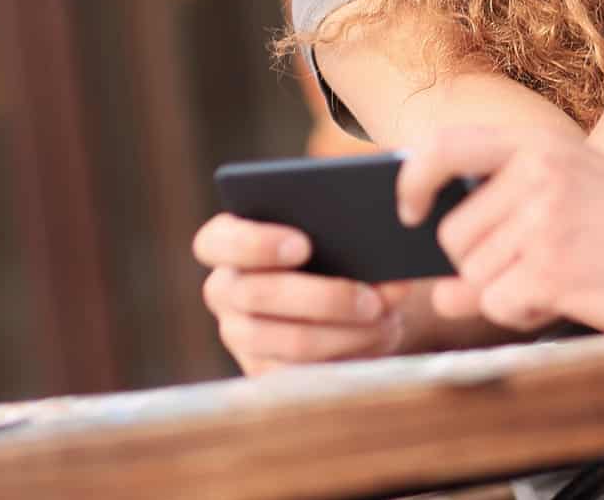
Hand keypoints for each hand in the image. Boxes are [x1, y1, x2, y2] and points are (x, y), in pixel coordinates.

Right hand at [193, 212, 411, 374]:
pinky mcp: (265, 370)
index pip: (218, 242)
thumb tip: (381, 252)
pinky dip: (349, 355)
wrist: (354, 289)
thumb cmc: (337, 245)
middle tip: (373, 301)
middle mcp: (225, 289)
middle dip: (324, 299)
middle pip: (259, 296)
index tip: (303, 246)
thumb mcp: (338, 231)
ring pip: (289, 341)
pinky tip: (379, 339)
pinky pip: (305, 372)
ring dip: (346, 333)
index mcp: (227, 242)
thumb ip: (346, 232)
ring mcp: (239, 334)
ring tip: (386, 320)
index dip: (257, 244)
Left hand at [396, 127, 603, 332]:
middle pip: (454, 236)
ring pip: (473, 277)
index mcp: (538, 145)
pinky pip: (497, 305)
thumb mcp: (567, 199)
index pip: (445, 145)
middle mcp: (537, 172)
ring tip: (559, 277)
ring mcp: (544, 218)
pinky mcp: (552, 267)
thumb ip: (500, 230)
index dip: (413, 180)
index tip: (409, 210)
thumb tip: (442, 295)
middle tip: (537, 264)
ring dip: (506, 293)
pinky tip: (562, 298)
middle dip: (481, 266)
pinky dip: (522, 315)